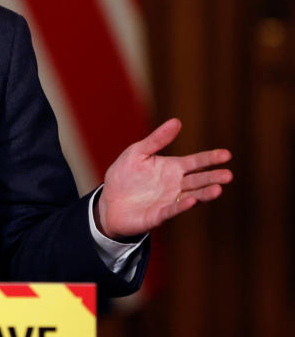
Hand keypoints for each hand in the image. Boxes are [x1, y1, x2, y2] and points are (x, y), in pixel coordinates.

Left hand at [97, 118, 231, 240]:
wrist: (108, 201)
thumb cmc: (125, 175)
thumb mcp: (138, 152)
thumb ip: (157, 139)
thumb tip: (177, 121)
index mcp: (173, 168)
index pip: (196, 162)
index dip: (210, 158)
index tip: (226, 154)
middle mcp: (175, 185)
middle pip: (198, 180)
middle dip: (212, 177)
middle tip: (228, 175)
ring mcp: (169, 201)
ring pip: (191, 196)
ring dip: (204, 193)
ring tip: (218, 189)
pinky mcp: (158, 215)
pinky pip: (171, 210)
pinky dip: (181, 206)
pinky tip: (191, 201)